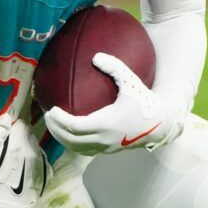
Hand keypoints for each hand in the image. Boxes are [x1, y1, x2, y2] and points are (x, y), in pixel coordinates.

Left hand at [43, 54, 184, 155]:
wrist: (161, 124)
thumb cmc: (144, 101)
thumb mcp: (131, 82)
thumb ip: (114, 67)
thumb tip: (96, 56)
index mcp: (107, 123)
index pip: (75, 126)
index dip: (60, 120)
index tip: (51, 109)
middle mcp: (104, 139)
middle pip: (71, 140)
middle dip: (55, 129)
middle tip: (47, 115)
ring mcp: (106, 148)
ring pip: (77, 149)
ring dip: (62, 138)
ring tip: (53, 125)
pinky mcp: (109, 151)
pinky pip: (85, 151)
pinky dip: (73, 144)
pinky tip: (68, 133)